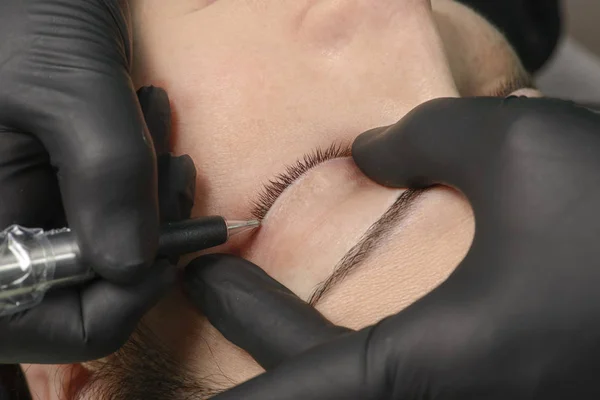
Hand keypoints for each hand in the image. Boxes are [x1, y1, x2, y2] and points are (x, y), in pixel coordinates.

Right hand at [0, 0, 156, 280]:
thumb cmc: (22, 11)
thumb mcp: (65, 86)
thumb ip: (104, 174)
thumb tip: (136, 266)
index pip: (31, 321)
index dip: (109, 306)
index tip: (168, 258)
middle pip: (82, 290)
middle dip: (146, 240)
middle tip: (174, 171)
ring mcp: (26, 211)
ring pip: (108, 249)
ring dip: (154, 200)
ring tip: (160, 128)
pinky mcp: (56, 188)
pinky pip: (113, 211)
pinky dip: (146, 180)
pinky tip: (152, 124)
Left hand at [185, 97, 599, 398]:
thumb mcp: (514, 147)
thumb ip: (421, 139)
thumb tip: (369, 150)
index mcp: (437, 367)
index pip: (298, 394)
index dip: (233, 396)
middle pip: (317, 390)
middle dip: (252, 331)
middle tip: (205, 281)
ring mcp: (482, 396)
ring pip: (361, 379)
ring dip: (298, 337)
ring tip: (242, 282)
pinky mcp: (505, 384)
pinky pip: (408, 371)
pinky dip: (352, 347)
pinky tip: (339, 306)